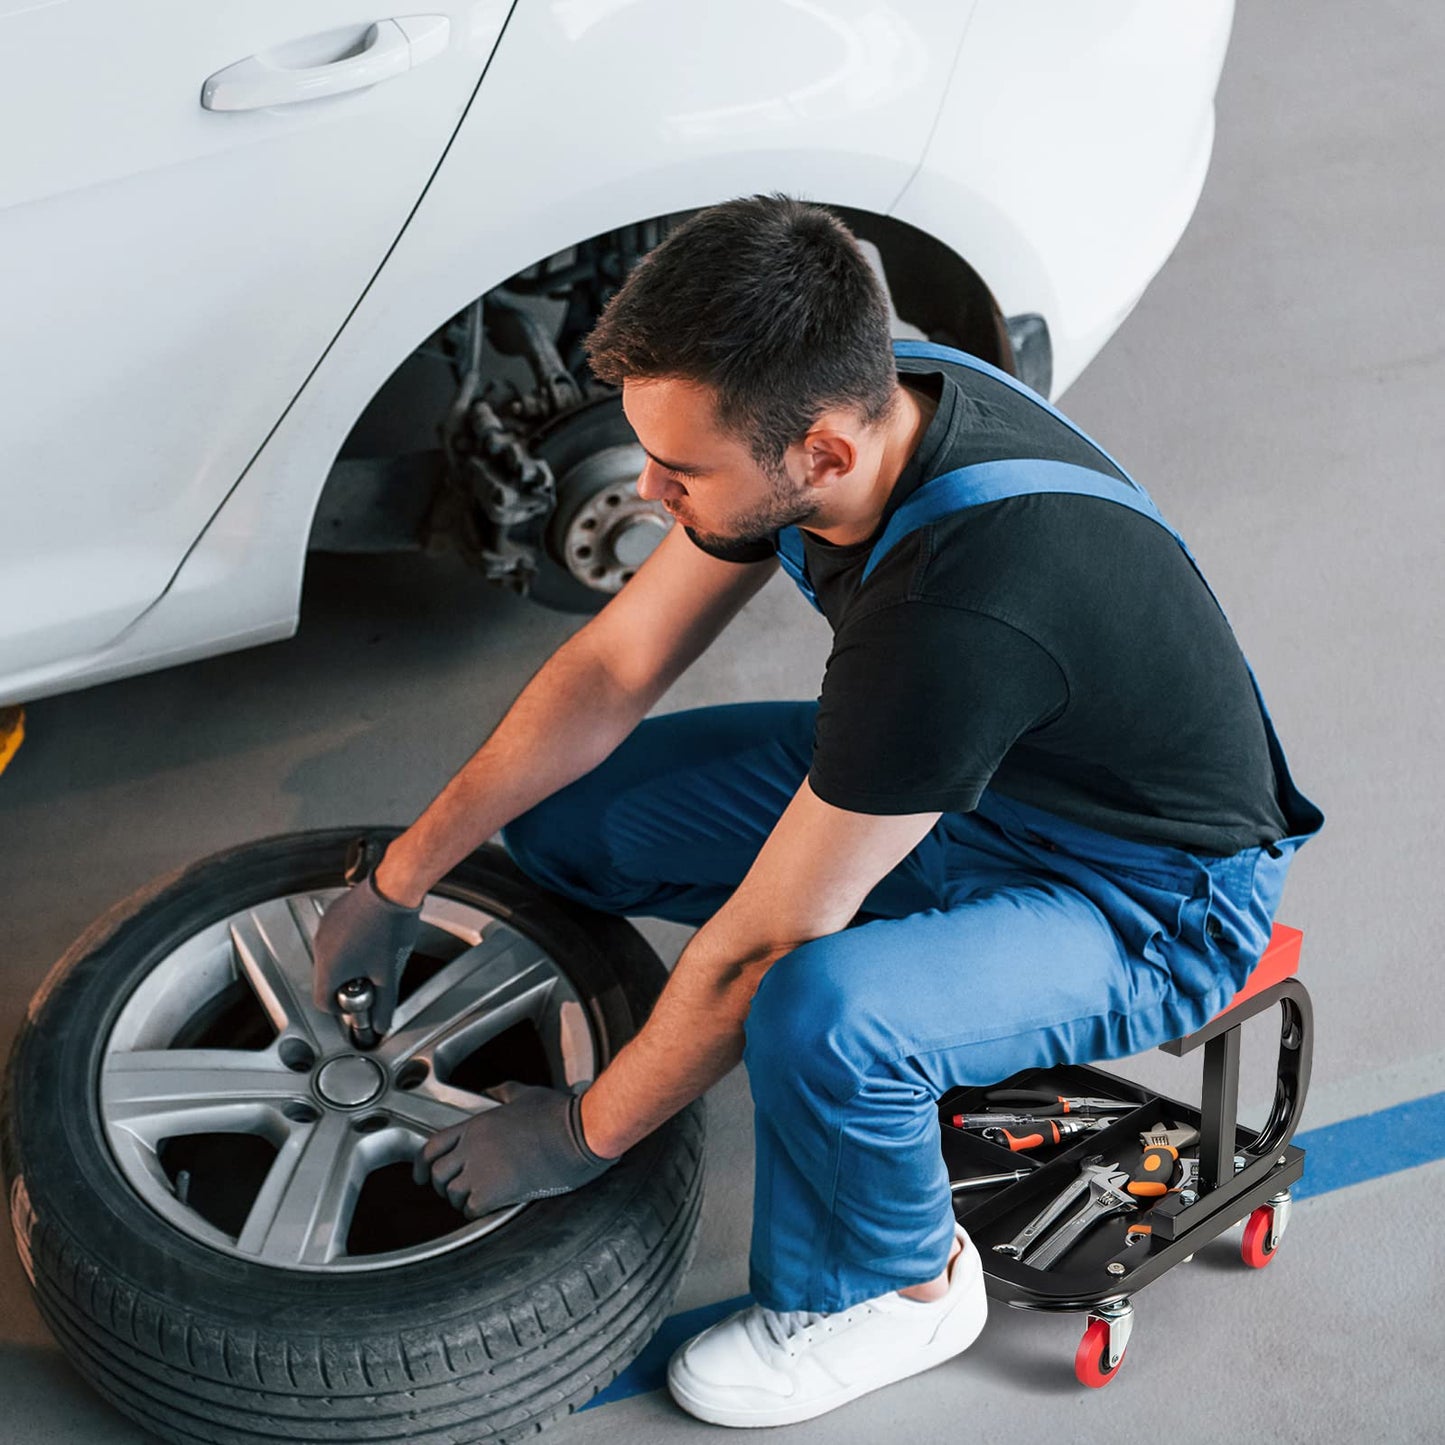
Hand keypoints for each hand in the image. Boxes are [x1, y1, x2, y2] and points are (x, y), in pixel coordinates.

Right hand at [311, 869, 420, 1036]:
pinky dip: (348, 942)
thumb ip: (383, 1005)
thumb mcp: (389, 975)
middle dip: (347, 983)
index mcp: (329, 967)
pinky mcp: (333, 913)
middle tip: (371, 978)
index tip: (356, 1003)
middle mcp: (321, 947)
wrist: (393, 890)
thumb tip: (381, 1024)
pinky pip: (335, 936)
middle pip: (326, 979)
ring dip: (348, 962)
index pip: (322, 1001)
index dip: (340, 1008)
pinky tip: (371, 936)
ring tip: (374, 955)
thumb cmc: (390, 930)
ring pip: (331, 956)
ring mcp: (325, 927)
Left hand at [412, 1081, 617, 1218]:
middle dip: (443, 1185)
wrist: (580, 1133)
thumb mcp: (527, 1094)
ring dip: (461, 1200)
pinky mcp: (498, 1191)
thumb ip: (504, 1092)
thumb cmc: (559, 1113)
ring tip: (477, 1199)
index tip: (421, 1175)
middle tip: (456, 1190)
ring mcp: (483, 1169)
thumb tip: (493, 1091)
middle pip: (438, 1174)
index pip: (432, 1146)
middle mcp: (473, 1146)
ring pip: (453, 1194)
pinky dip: (476, 1212)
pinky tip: (490, 1207)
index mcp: (477, 1123)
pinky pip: (471, 1209)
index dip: (421, 1164)